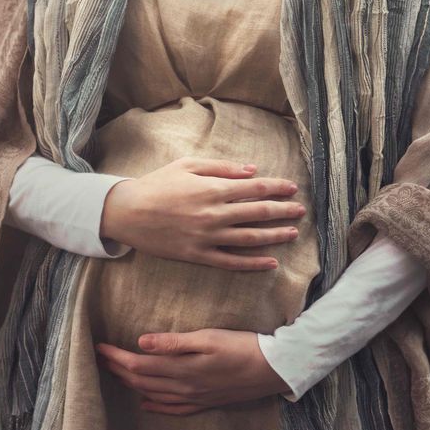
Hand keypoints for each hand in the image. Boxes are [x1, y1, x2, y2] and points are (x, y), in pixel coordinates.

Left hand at [95, 327, 293, 413]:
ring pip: (153, 394)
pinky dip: (156, 406)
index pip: (138, 365)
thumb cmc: (242, 346)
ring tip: (115, 374)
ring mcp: (195, 398)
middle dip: (117, 370)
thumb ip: (174, 343)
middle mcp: (184, 388)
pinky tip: (146, 404)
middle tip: (99, 358)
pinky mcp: (206, 402)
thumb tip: (140, 343)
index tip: (98, 347)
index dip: (116, 357)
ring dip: (131, 385)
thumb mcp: (208, 338)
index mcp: (182, 370)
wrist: (273, 369)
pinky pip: (173, 409)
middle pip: (142, 381)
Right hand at [99, 156, 305, 271]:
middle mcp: (214, 214)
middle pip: (258, 213)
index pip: (254, 189)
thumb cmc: (158, 184)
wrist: (128, 213)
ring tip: (293, 233)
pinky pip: (232, 262)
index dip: (276, 188)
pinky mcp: (198, 256)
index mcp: (212, 189)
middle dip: (283, 210)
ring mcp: (207, 238)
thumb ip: (222, 168)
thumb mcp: (188, 165)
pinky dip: (253, 263)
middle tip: (300, 210)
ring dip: (275, 236)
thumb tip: (252, 170)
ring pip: (250, 239)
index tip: (292, 189)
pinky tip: (270, 262)